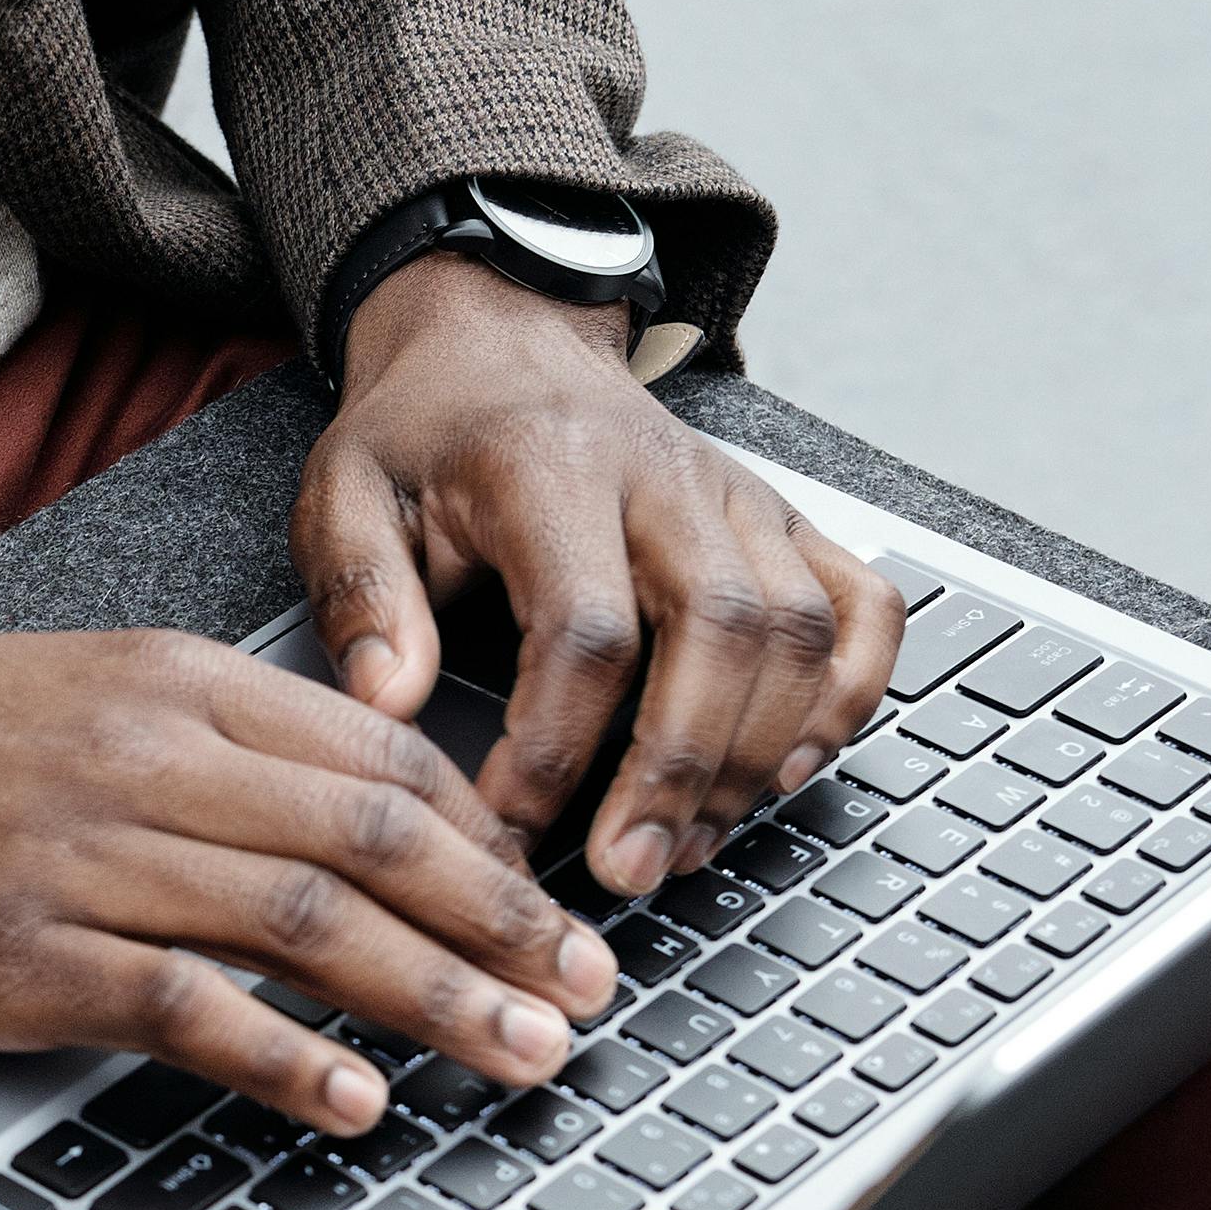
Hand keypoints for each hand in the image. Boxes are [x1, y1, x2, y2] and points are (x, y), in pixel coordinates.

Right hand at [0, 628, 621, 1135]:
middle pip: (374, 840)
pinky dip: (290, 1061)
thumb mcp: (76, 689)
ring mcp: (86, 860)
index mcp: (168, 678)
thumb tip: (361, 810)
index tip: (549, 901)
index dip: (489, 835)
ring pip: (309, 926)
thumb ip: (214, 733)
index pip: (378, 753)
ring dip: (440, 1000)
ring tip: (522, 1055)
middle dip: (506, 922)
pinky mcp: (25, 959)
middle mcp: (143, 757)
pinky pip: (190, 1011)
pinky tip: (355, 1103)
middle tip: (586, 992)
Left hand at [293, 252, 901, 894]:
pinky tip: (785, 773)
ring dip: (756, 755)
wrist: (503, 339)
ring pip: (799, 632)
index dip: (555, 747)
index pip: (585, 627)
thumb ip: (361, 594)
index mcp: (551, 470)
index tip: (510, 827)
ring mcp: (740, 500)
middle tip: (628, 869)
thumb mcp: (346, 492)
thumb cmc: (426, 433)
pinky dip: (846, 697)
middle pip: (722, 631)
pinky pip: (864, 608)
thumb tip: (390, 701)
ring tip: (684, 845)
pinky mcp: (785, 521)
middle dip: (680, 769)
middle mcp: (667, 480)